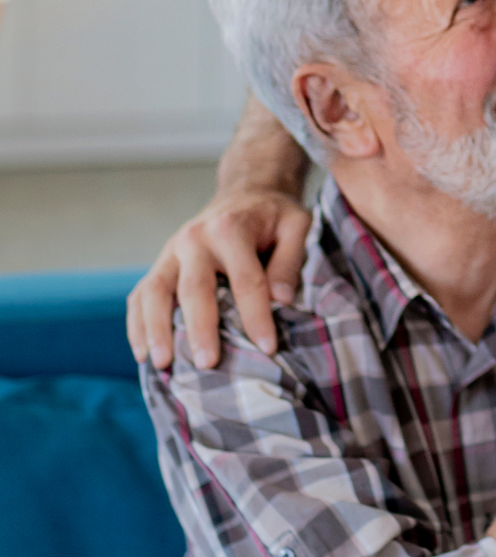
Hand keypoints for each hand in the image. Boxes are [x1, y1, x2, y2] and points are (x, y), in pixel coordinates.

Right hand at [127, 187, 310, 369]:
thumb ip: (291, 260)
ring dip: (156, 330)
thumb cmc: (273, 215)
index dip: (257, 316)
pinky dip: (137, 325)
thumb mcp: (296, 225)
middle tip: (208, 364)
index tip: (268, 347)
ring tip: (163, 364)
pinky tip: (144, 354)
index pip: (246, 279)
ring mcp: (171, 251)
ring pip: (156, 293)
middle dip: (200, 329)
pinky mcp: (160, 264)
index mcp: (231, 227)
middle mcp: (195, 238)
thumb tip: (282, 300)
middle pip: (194, 288)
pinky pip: (140, 296)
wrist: (245, 192)